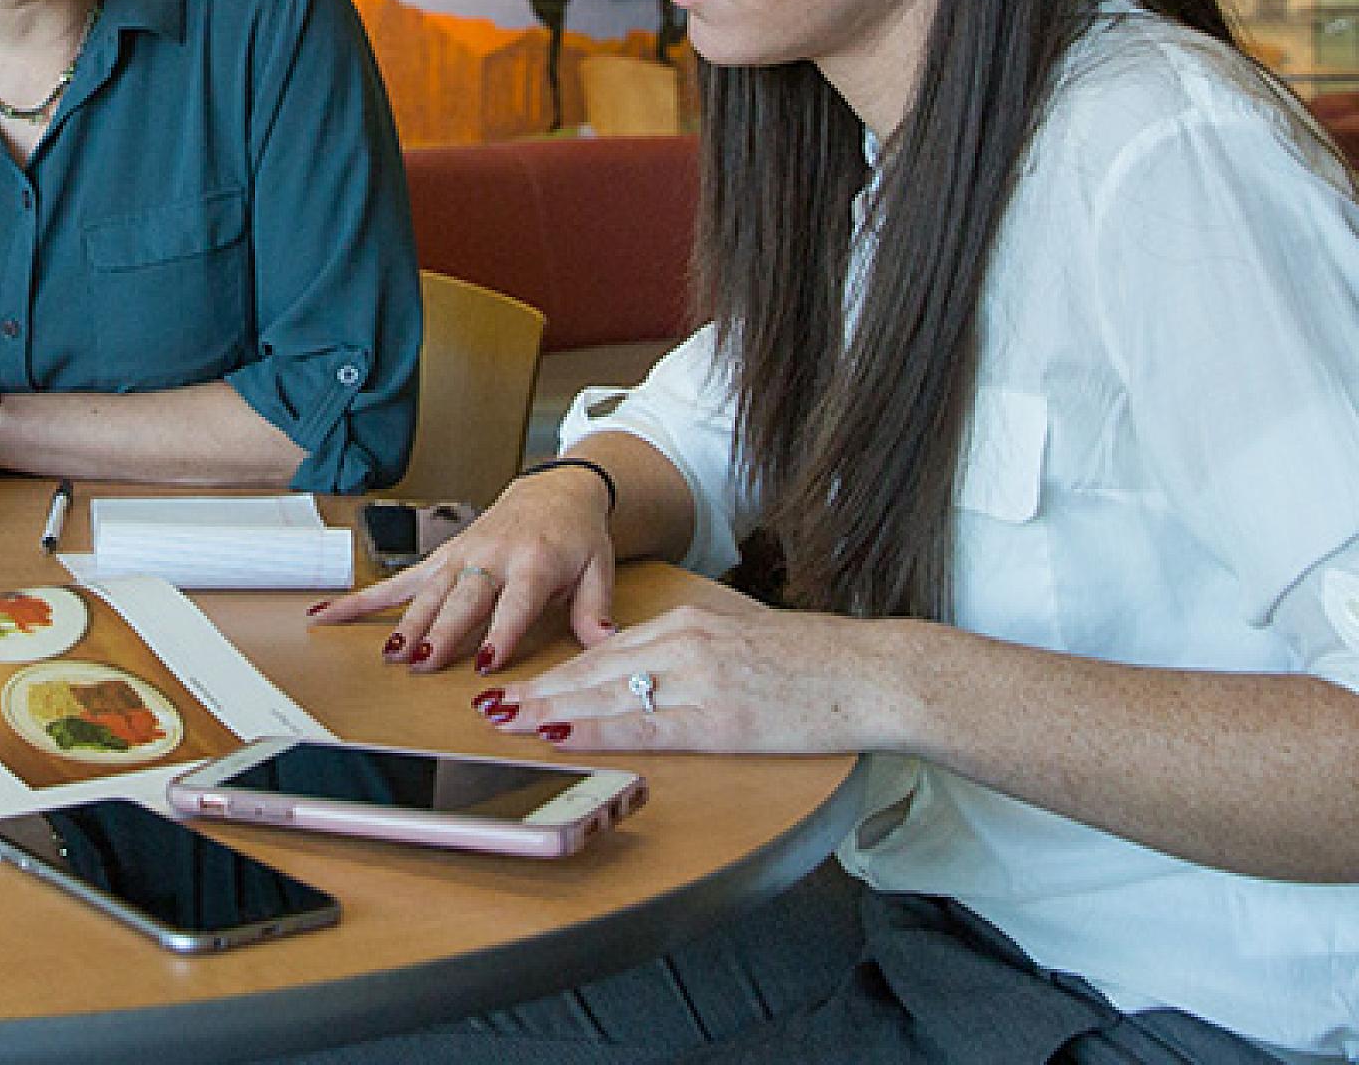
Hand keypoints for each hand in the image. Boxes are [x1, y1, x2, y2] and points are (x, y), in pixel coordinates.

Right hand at [308, 470, 618, 675]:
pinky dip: (362, 600)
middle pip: (462, 599)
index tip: (484, 662)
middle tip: (423, 662)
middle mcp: (490, 556)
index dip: (500, 632)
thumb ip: (595, 608)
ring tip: (390, 655)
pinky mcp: (441, 558)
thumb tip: (603, 642)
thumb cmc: (577, 535)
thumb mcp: (599, 568)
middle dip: (442, 631)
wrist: (555, 490)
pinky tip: (328, 615)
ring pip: (427, 592)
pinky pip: (397, 581)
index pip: (515, 602)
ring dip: (406, 623)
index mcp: (533, 561)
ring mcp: (459, 555)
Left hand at [478, 600, 914, 755]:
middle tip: (487, 703)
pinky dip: (594, 731)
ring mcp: (700, 679)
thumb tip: (656, 666)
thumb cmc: (814, 662)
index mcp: (689, 622)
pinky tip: (560, 737)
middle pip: (593, 670)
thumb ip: (695, 649)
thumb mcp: (741, 637)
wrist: (871, 672)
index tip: (518, 682)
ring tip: (504, 720)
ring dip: (550, 709)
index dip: (557, 670)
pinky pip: (643, 726)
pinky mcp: (721, 718)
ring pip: (606, 694)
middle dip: (537, 689)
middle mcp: (685, 642)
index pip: (605, 649)